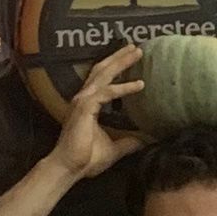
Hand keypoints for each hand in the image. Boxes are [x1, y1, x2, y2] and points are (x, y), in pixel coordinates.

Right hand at [57, 45, 144, 180]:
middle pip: (103, 70)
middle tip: (136, 47)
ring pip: (104, 74)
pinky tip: (139, 84)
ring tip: (136, 52)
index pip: (102, 80)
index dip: (115, 67)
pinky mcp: (85, 107)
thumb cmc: (87, 159)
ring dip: (120, 62)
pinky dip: (123, 87)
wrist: (70, 168)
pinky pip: (107, 92)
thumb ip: (129, 141)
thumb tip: (146, 139)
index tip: (131, 59)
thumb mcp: (115, 148)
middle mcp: (84, 98)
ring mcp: (83, 100)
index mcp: (88, 104)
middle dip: (119, 57)